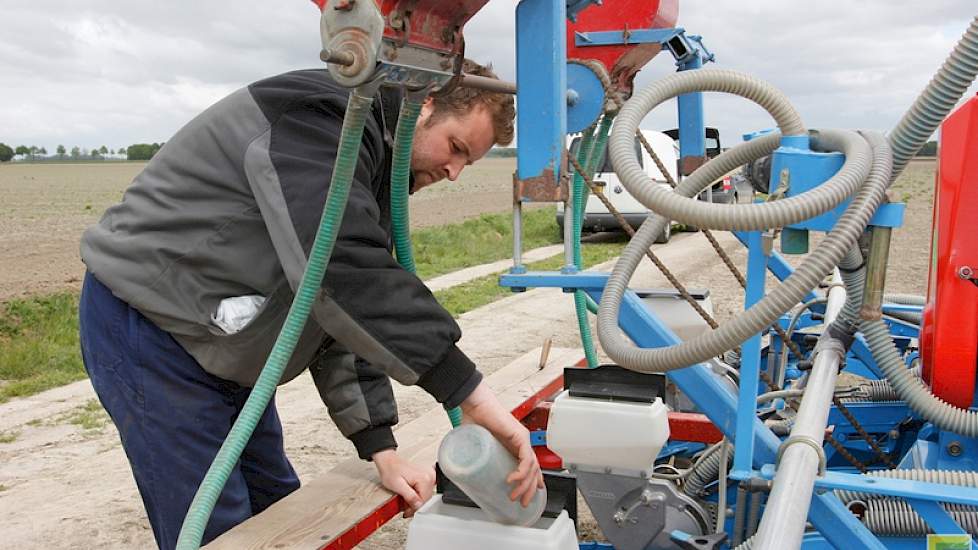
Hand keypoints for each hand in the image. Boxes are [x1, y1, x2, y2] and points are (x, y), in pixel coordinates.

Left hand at [372, 449, 435, 517]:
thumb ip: (410, 496)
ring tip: (405, 500)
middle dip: (414, 506)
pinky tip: (410, 495)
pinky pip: (425, 491)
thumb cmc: (391, 471)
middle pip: (426, 499)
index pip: (424, 501)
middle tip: (404, 508)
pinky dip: (417, 495)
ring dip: (415, 501)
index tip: (406, 512)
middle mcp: (429, 476)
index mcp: (424, 478)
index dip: (414, 509)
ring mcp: (429, 475)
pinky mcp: (426, 476)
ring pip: (425, 496)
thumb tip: (418, 506)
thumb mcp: (398, 486)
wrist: (388, 462)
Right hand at [459, 381, 543, 506]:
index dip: (531, 481)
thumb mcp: (476, 445)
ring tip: (513, 495)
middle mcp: (521, 442)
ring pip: (532, 467)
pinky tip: (514, 479)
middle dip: (529, 489)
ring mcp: (522, 438)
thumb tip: (463, 472)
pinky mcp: (520, 435)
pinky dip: (522, 471)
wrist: (474, 404)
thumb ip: (474, 456)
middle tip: (521, 502)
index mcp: (513, 444)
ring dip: (524, 484)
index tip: (529, 494)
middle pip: (533, 470)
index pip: (529, 466)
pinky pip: (526, 457)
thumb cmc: (473, 419)